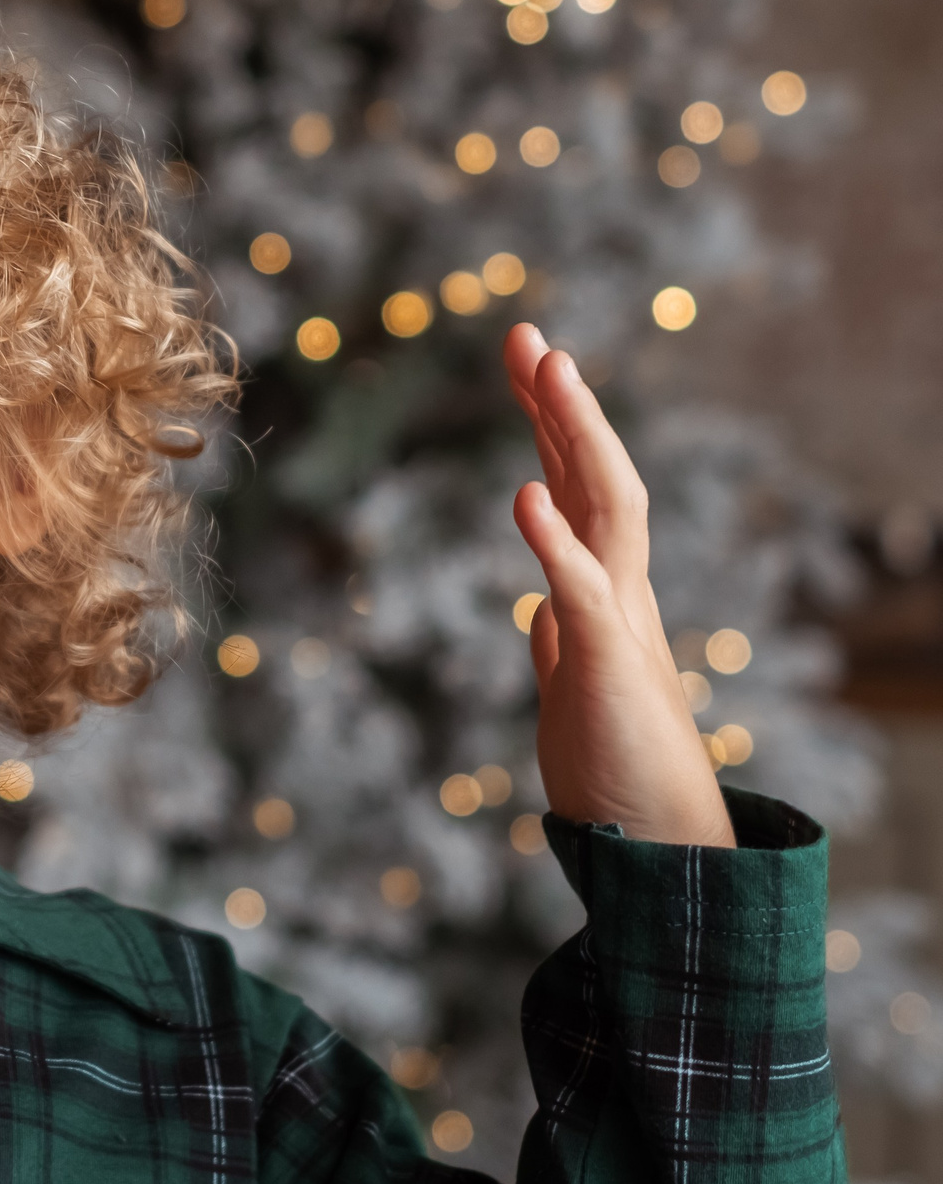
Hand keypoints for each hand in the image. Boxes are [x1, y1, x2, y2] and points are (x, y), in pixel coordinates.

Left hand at [503, 324, 733, 846]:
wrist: (659, 849)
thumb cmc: (616, 771)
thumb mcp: (573, 691)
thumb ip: (560, 643)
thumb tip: (535, 614)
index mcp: (605, 595)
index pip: (577, 491)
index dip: (552, 427)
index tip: (526, 366)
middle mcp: (620, 594)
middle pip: (595, 477)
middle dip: (562, 404)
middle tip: (527, 334)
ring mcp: (620, 624)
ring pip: (603, 509)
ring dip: (574, 437)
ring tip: (548, 369)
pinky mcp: (610, 665)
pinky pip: (580, 591)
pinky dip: (551, 541)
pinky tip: (523, 494)